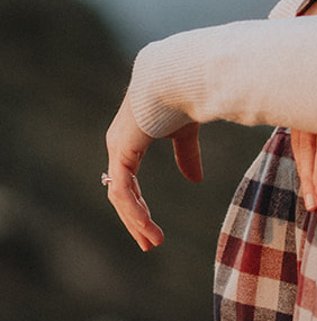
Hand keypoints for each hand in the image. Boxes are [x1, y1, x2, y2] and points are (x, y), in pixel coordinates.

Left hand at [104, 89, 203, 250]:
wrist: (178, 77)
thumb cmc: (183, 97)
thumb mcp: (185, 134)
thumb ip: (187, 156)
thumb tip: (195, 181)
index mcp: (131, 141)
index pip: (128, 181)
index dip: (139, 206)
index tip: (152, 228)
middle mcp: (118, 145)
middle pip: (121, 193)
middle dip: (135, 220)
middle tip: (149, 243)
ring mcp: (117, 149)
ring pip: (120, 196)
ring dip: (136, 221)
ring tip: (152, 242)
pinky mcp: (121, 153)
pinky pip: (123, 190)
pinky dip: (134, 211)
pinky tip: (146, 226)